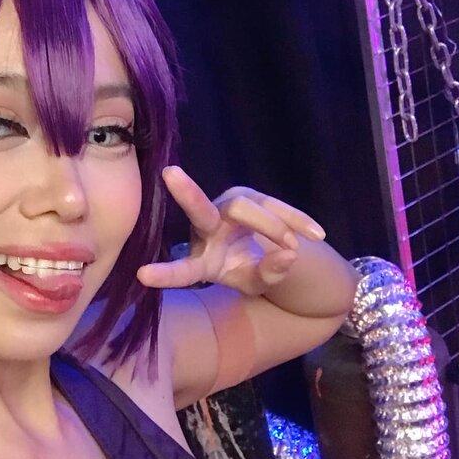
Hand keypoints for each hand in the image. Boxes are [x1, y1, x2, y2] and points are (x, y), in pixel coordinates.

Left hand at [137, 166, 326, 297]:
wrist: (269, 252)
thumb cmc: (250, 271)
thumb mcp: (259, 284)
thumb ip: (270, 275)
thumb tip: (288, 254)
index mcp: (202, 259)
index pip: (182, 268)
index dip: (165, 274)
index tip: (142, 275)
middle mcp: (208, 227)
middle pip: (201, 210)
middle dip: (186, 193)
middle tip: (170, 174)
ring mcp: (227, 207)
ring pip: (246, 208)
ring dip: (271, 227)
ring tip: (295, 247)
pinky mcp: (250, 196)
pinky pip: (273, 205)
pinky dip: (295, 221)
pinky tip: (315, 234)